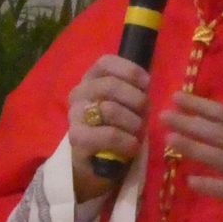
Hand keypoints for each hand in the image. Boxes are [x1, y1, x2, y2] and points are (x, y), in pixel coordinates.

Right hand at [67, 55, 150, 200]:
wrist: (97, 159)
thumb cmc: (116, 124)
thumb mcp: (126, 102)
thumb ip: (134, 89)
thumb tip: (147, 85)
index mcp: (91, 78)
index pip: (105, 62)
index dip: (129, 70)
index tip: (147, 83)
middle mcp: (79, 93)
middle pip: (109, 85)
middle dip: (135, 99)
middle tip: (145, 112)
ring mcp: (75, 115)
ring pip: (110, 109)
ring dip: (133, 121)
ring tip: (139, 131)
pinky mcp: (77, 138)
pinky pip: (108, 134)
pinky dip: (126, 140)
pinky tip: (133, 146)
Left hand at [163, 92, 222, 221]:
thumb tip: (195, 125)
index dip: (199, 104)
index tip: (176, 97)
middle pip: (216, 132)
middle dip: (189, 122)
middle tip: (164, 116)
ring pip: (218, 157)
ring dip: (194, 147)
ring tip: (171, 140)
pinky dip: (208, 185)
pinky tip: (189, 181)